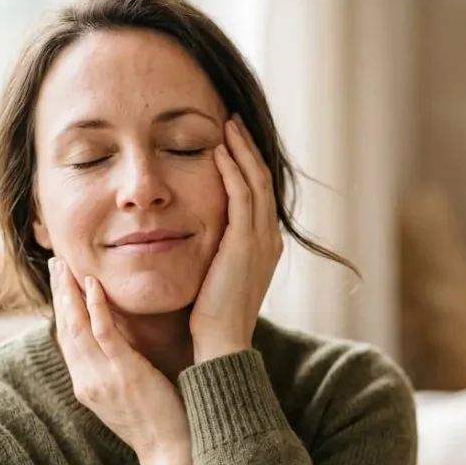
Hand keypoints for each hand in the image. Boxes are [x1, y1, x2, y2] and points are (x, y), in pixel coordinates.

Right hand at [50, 257, 193, 464]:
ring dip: (69, 292)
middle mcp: (87, 380)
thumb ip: (119, 372)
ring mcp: (102, 377)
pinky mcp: (123, 373)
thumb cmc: (160, 425)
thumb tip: (124, 350)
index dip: (62, 309)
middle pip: (65, 328)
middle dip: (58, 293)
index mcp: (87, 385)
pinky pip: (103, 333)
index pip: (68, 340)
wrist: (172, 454)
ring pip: (77, 327)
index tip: (59, 283)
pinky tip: (91, 285)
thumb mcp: (130, 395)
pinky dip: (95, 307)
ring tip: (65, 265)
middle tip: (55, 262)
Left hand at [189, 115, 282, 362]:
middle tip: (232, 121)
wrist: (221, 343)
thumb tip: (196, 237)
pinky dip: (232, 170)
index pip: (258, 193)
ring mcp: (261, 240)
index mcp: (264, 245)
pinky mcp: (244, 243)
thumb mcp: (217, 277)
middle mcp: (269, 238)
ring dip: (240, 150)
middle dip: (247, 148)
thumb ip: (216, 252)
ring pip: (255, 181)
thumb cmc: (211, 318)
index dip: (247, 164)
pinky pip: (241, 195)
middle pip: (262, 179)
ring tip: (226, 125)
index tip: (230, 142)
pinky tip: (217, 151)